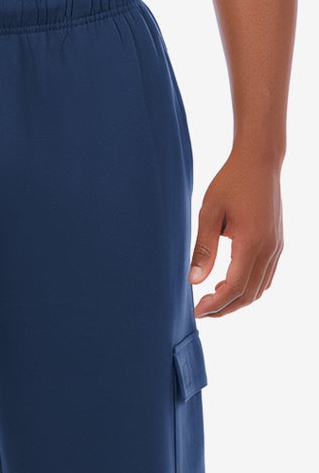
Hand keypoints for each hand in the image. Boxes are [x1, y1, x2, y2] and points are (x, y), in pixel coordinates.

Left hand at [188, 145, 283, 316]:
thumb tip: (194, 280)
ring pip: (260, 289)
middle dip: (224, 308)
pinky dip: (249, 288)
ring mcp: (277, 248)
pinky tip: (229, 284)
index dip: (214, 305)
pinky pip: (266, 277)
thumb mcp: (209, 213)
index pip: (234, 288)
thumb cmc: (231, 182)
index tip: (195, 310)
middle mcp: (269, 249)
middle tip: (201, 309)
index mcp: (251, 242)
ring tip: (212, 299)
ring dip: (236, 300)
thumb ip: (203, 249)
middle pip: (248, 295)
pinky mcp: (278, 244)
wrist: (260, 161)